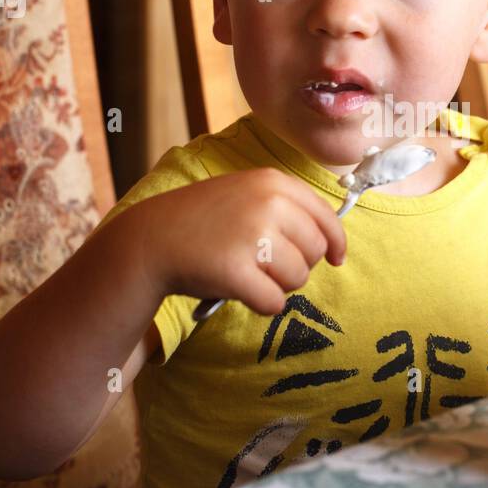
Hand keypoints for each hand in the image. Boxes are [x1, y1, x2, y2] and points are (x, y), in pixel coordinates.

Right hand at [141, 168, 347, 315]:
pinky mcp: (237, 272)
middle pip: (315, 251)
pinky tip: (241, 292)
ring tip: (248, 274)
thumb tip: (330, 242)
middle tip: (267, 267)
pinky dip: (262, 304)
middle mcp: (268, 205)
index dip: (336, 241)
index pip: (325, 216)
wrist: (151, 238)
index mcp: (273, 182)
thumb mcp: (245, 194)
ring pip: (298, 279)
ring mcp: (253, 237)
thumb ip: (284, 208)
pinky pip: (274, 302)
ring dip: (278, 285)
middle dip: (297, 266)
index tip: (337, 258)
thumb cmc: (202, 221)